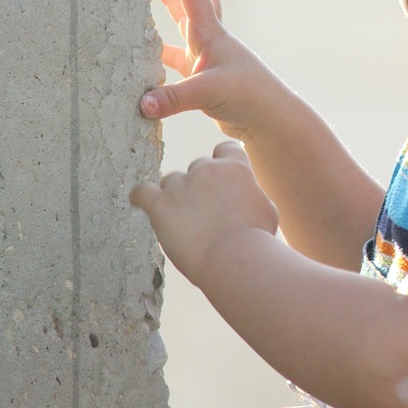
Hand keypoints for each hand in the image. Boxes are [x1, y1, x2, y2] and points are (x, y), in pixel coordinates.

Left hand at [130, 141, 278, 282]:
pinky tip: (142, 203)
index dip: (223, 164)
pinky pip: (142, 192)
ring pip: (171, 181)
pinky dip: (141, 197)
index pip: (225, 149)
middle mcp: (206, 169)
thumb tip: (246, 195)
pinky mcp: (160, 205)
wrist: (234, 257)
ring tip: (184, 222)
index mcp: (234, 167)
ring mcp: (181, 186)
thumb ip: (252, 195)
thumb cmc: (255, 239)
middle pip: (197, 167)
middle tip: (206, 214)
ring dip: (175, 196)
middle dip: (200, 186)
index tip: (222, 181)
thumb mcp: (267, 210)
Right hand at [141, 0, 279, 137]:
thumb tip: (143, 104)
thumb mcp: (208, 94)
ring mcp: (207, 58)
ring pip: (183, 24)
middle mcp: (210, 41)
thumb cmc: (247, 99)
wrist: (268, 120)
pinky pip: (176, 58)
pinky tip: (144, 53)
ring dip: (171, 4)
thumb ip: (174, 98)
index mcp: (212, 35)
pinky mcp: (202, 79)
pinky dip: (160, 54)